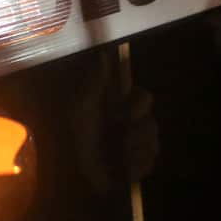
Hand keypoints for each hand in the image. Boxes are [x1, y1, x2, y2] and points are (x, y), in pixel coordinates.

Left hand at [68, 50, 158, 193]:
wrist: (67, 163)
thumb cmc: (72, 130)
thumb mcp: (82, 105)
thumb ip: (96, 82)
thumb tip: (104, 54)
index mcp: (121, 108)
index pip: (144, 99)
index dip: (139, 104)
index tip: (126, 111)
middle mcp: (131, 125)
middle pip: (152, 122)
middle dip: (140, 130)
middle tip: (124, 136)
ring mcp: (135, 147)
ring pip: (153, 142)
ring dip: (139, 147)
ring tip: (122, 151)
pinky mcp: (136, 166)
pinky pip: (149, 163)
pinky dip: (139, 164)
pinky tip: (125, 165)